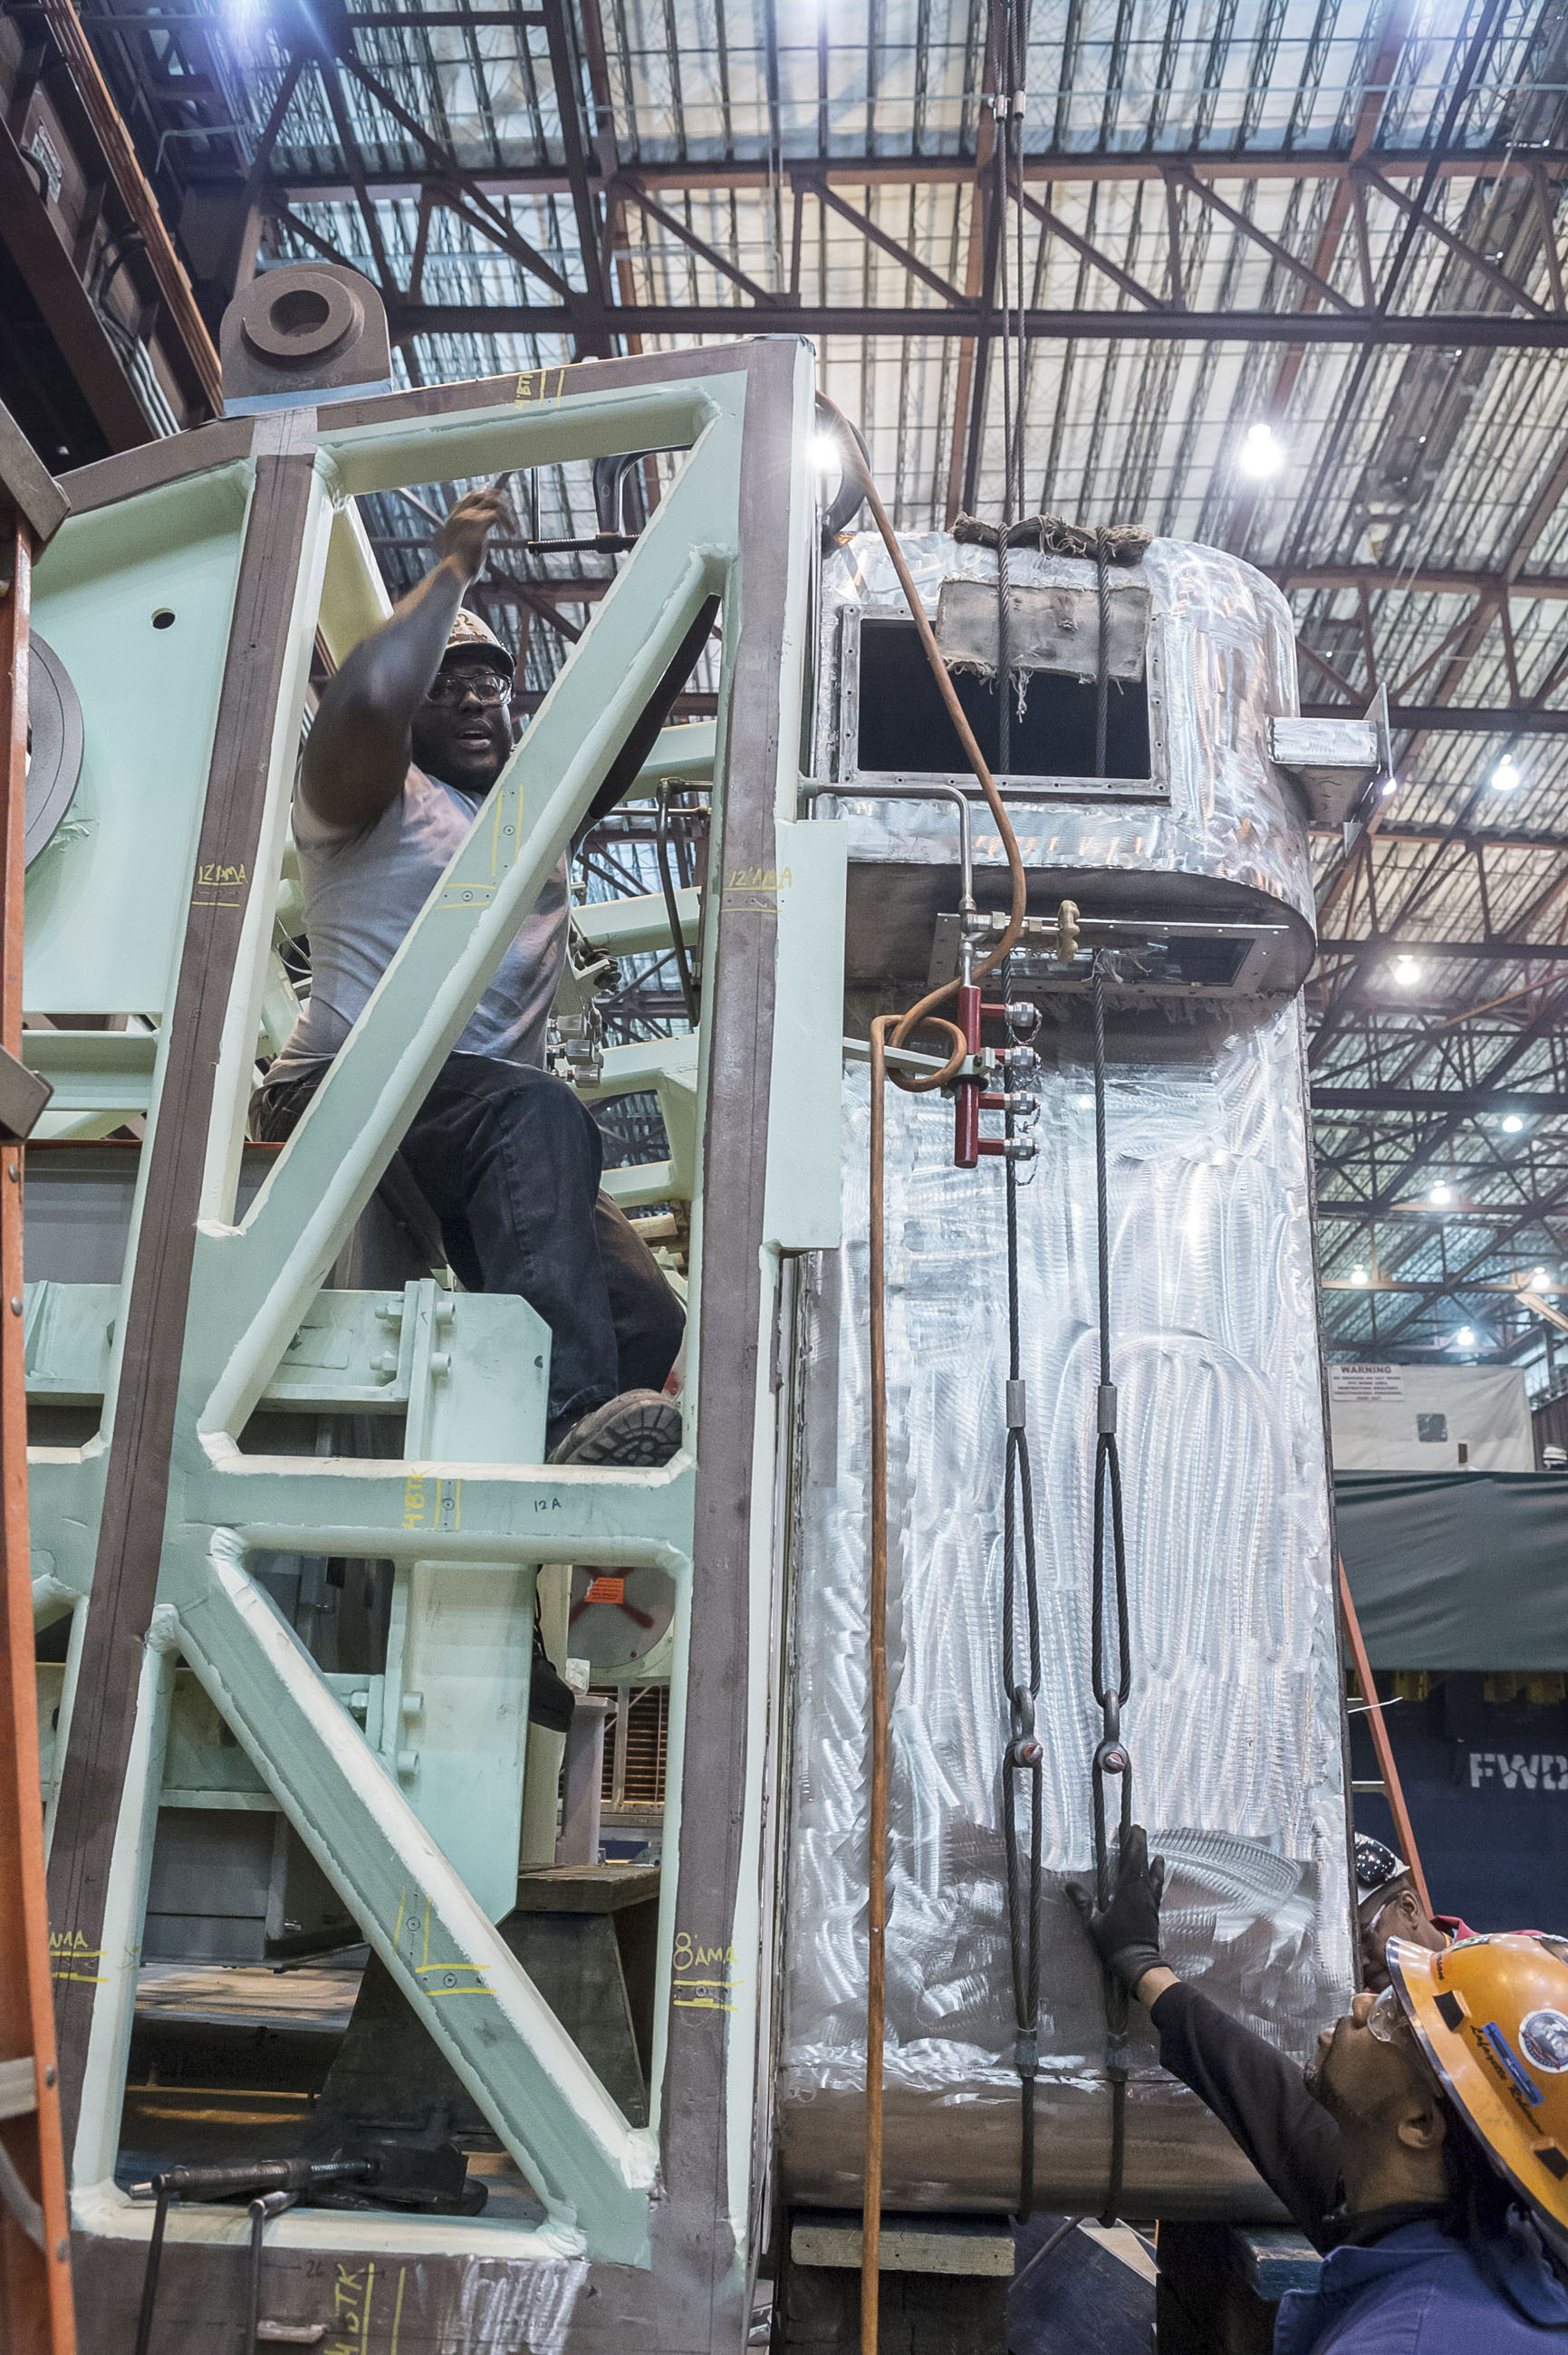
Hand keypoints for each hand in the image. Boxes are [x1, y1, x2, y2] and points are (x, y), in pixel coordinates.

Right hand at [436, 487, 506, 580]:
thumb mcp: (460, 550)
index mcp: (453, 519)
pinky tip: (511, 533)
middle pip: (481, 495)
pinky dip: (507, 523)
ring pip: (493, 503)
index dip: (482, 492)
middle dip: (498, 499)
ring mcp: (469, 518)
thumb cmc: (458, 567)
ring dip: (506, 514)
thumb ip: (467, 540)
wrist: (453, 571)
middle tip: (509, 508)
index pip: (469, 497)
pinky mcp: (479, 524)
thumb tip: (477, 543)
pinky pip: (497, 515)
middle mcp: (461, 514)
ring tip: (512, 527)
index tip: (493, 490)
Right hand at [1066, 1824, 1167, 1993]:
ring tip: (1154, 1851)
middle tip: (1139, 1829)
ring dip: (1151, 1860)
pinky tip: (1160, 1874)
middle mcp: (1142, 1892)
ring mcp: (1150, 1902)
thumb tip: (1069, 1885)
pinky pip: (1157, 1888)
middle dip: (1141, 1844)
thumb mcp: (1094, 1924)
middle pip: (1143, 1863)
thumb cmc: (1115, 1944)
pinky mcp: (1154, 1911)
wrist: (1139, 1963)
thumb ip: (1083, 1903)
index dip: (1131, 1843)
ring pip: (1152, 1875)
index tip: (1130, 1827)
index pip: (1130, 1861)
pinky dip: (1158, 1877)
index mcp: (1127, 1891)